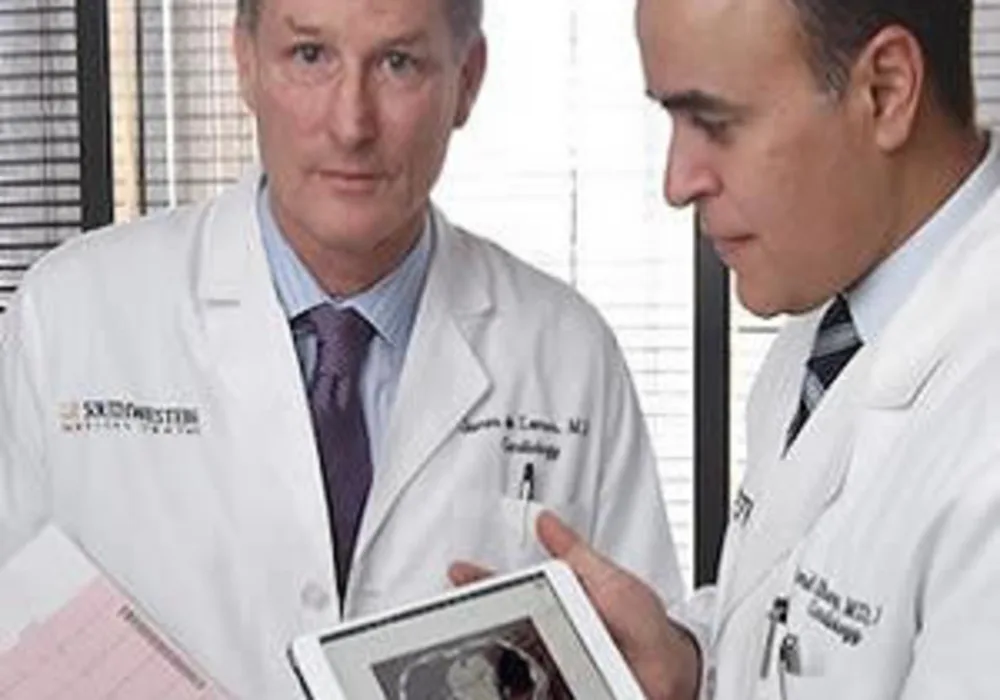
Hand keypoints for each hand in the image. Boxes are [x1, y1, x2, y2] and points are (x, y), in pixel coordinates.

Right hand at [449, 511, 699, 699]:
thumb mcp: (611, 581)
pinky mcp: (554, 688)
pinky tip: (499, 684)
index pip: (510, 592)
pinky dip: (510, 688)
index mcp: (557, 605)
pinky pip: (525, 687)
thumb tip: (546, 521)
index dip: (482, 581)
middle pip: (499, 628)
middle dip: (474, 619)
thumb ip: (576, 553)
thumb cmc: (645, 628)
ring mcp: (550, 669)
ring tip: (471, 649)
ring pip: (506, 664)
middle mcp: (549, 638)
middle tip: (458, 612)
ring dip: (488, 658)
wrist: (673, 672)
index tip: (461, 572)